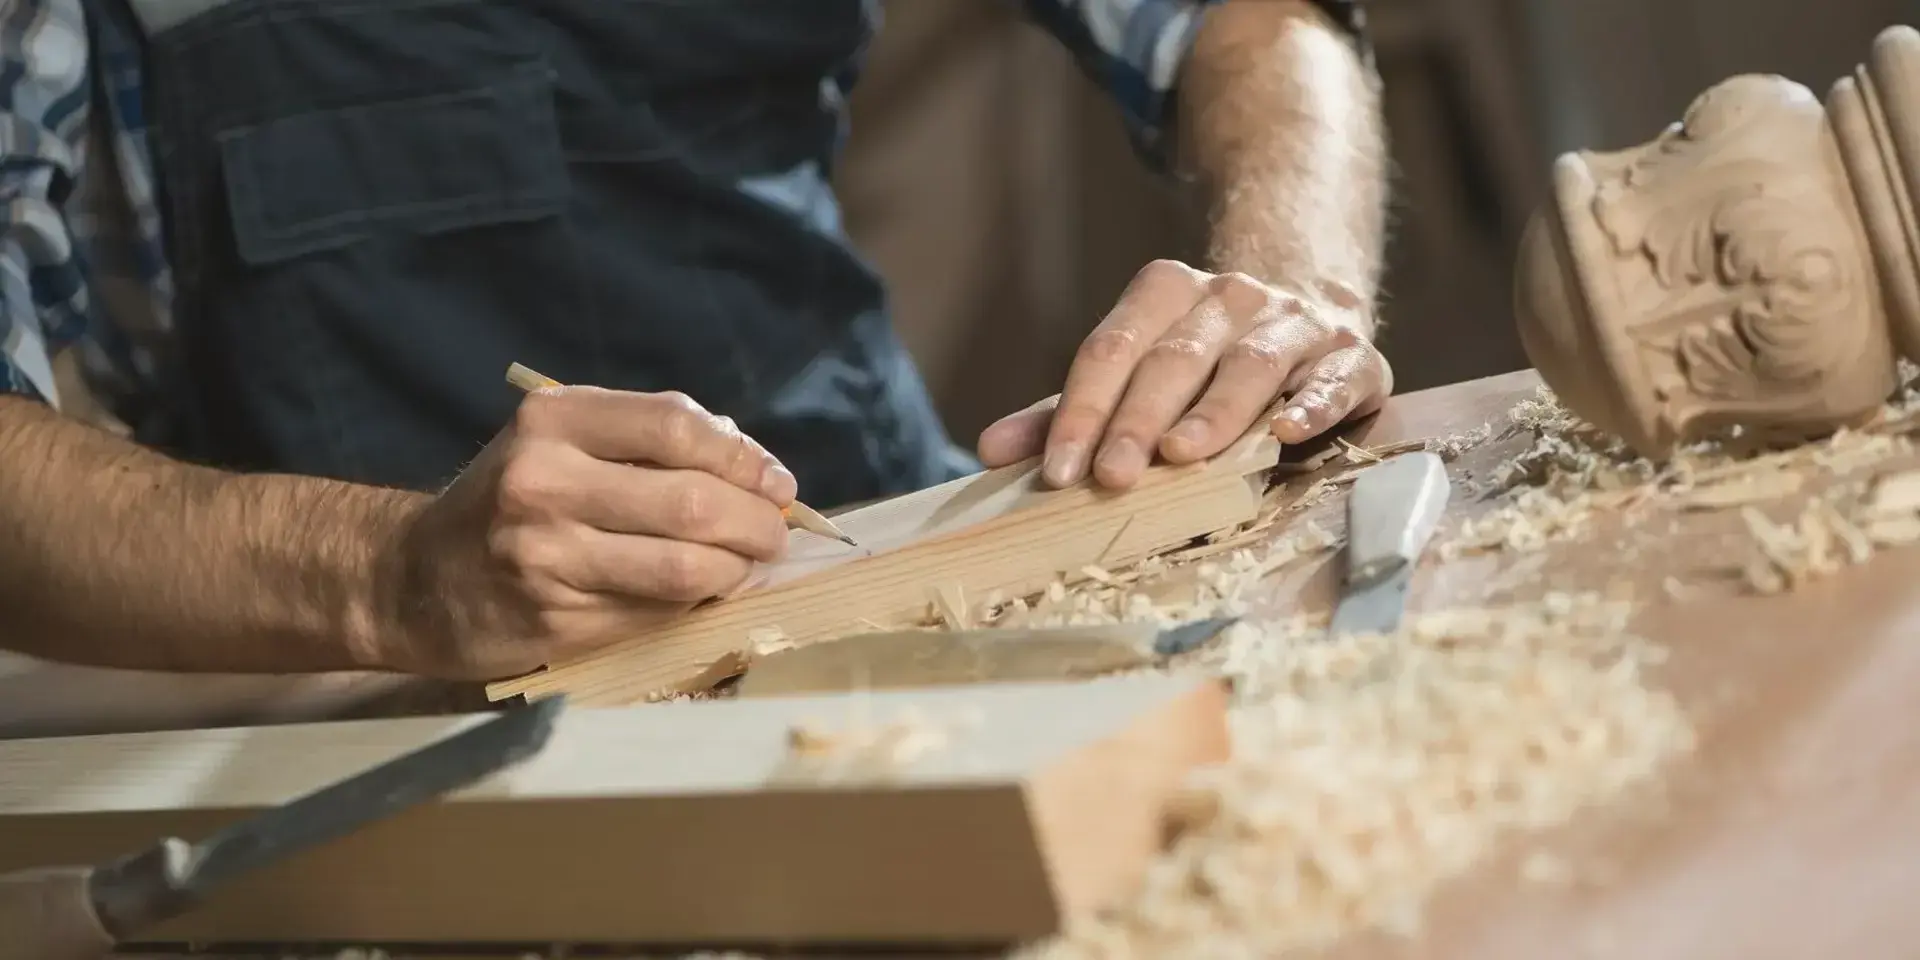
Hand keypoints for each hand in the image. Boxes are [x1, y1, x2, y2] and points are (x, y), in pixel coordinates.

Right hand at [380, 386, 795, 679]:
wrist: (413, 580)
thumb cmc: (511, 501)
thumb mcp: (560, 443)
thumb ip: (648, 440)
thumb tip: (756, 470)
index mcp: (552, 422)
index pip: (676, 427)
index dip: (744, 457)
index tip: (777, 483)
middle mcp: (544, 483)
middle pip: (692, 501)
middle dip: (756, 522)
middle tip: (776, 534)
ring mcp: (547, 557)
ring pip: (685, 568)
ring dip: (736, 570)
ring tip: (748, 566)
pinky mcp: (556, 621)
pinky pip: (657, 612)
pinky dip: (696, 604)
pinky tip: (701, 594)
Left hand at [977, 260, 1390, 487]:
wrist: (1310, 313)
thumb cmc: (1203, 360)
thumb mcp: (1132, 372)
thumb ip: (1068, 410)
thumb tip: (990, 452)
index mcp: (1165, 293)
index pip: (1111, 349)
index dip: (1081, 410)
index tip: (1057, 469)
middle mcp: (1229, 298)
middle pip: (1174, 359)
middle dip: (1137, 420)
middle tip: (1111, 477)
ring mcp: (1293, 323)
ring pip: (1249, 365)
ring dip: (1214, 413)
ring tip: (1182, 456)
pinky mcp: (1351, 356)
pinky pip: (1333, 378)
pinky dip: (1311, 404)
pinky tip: (1287, 433)